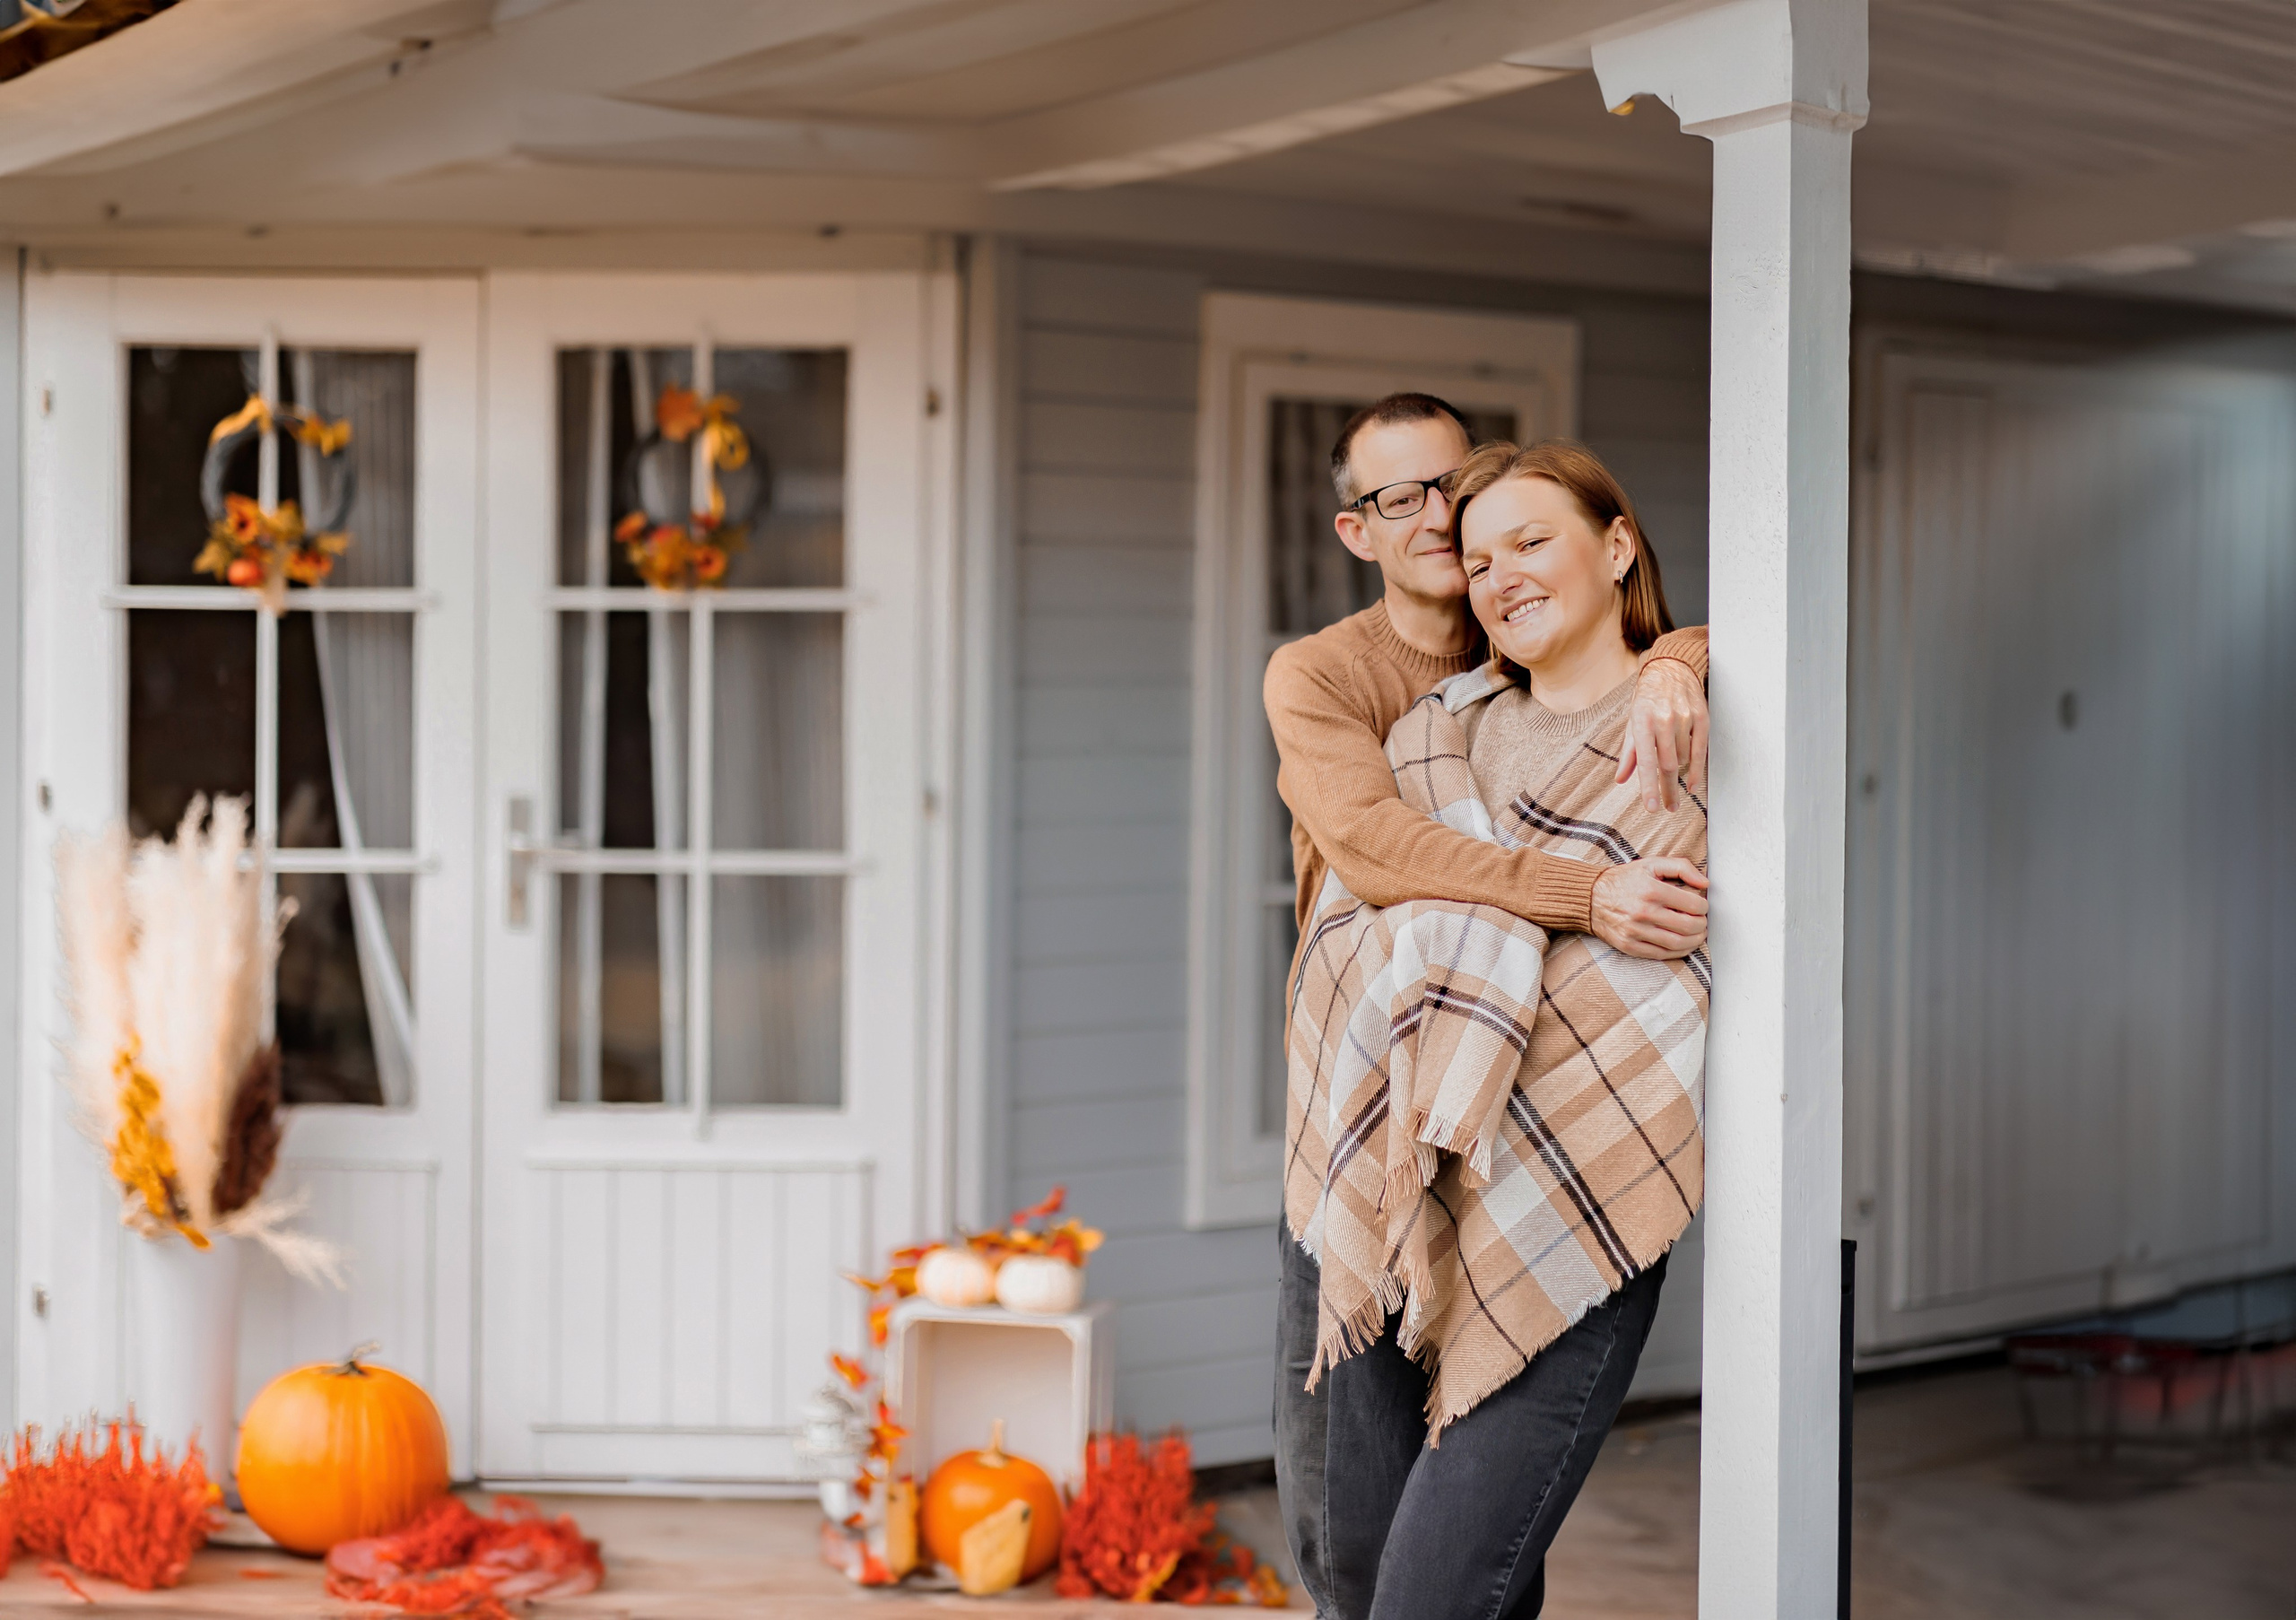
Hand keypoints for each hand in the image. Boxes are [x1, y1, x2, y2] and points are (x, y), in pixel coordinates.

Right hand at [1590, 858, 1708, 959]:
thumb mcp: (1651, 864)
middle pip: (1689, 926)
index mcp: (1652, 890)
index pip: (1694, 905)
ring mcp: (1636, 932)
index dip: (1704, 907)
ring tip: (1697, 934)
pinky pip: (1662, 954)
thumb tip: (1705, 883)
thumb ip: (1682, 867)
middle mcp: (1644, 912)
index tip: (1701, 906)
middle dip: (1702, 925)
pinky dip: (1679, 952)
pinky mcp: (1630, 946)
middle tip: (1702, 921)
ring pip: (1678, 943)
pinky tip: (1683, 944)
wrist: (1589, 898)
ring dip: (1695, 940)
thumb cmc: (1624, 880)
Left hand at [1617, 657, 1708, 812]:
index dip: (1649, 787)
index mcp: (1642, 722)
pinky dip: (1697, 770)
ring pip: (1682, 758)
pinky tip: (1693, 784)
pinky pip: (1700, 751)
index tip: (1652, 808)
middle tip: (1668, 808)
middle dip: (1667, 791)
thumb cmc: (1648, 699)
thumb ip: (1628, 753)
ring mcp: (1685, 718)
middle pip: (1668, 766)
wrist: (1671, 670)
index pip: (1646, 761)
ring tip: (1670, 762)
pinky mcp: (1702, 718)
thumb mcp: (1632, 723)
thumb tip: (1621, 779)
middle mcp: (1664, 720)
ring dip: (1677, 768)